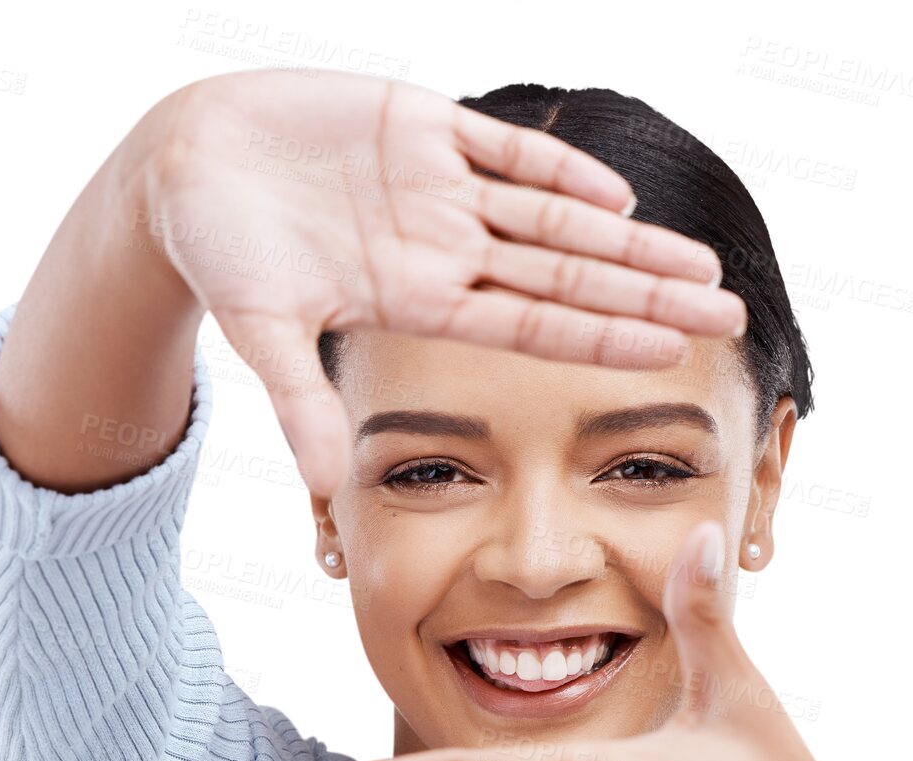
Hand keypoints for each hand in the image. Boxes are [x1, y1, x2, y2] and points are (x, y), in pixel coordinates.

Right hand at [142, 68, 746, 495]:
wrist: (186, 163)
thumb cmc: (218, 251)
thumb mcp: (261, 330)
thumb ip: (299, 401)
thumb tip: (327, 486)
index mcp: (419, 300)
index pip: (532, 324)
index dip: (602, 336)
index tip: (672, 353)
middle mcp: (445, 248)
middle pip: (567, 276)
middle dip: (646, 292)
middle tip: (727, 314)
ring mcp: (439, 187)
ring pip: (554, 215)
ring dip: (627, 237)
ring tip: (698, 260)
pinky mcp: (420, 123)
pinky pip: (504, 146)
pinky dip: (558, 164)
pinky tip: (615, 193)